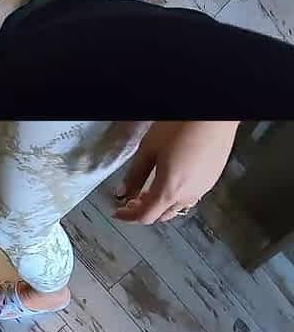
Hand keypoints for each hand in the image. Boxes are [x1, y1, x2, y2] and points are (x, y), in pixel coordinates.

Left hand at [114, 121, 238, 223]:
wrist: (213, 114)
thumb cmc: (179, 127)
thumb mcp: (149, 150)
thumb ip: (135, 174)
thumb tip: (122, 191)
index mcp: (169, 190)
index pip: (145, 215)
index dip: (129, 217)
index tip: (118, 213)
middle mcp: (188, 195)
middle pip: (162, 215)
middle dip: (144, 211)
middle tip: (131, 201)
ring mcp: (203, 188)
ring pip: (178, 207)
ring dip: (161, 205)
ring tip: (149, 191)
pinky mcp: (213, 179)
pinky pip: (191, 196)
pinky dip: (176, 196)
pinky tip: (170, 182)